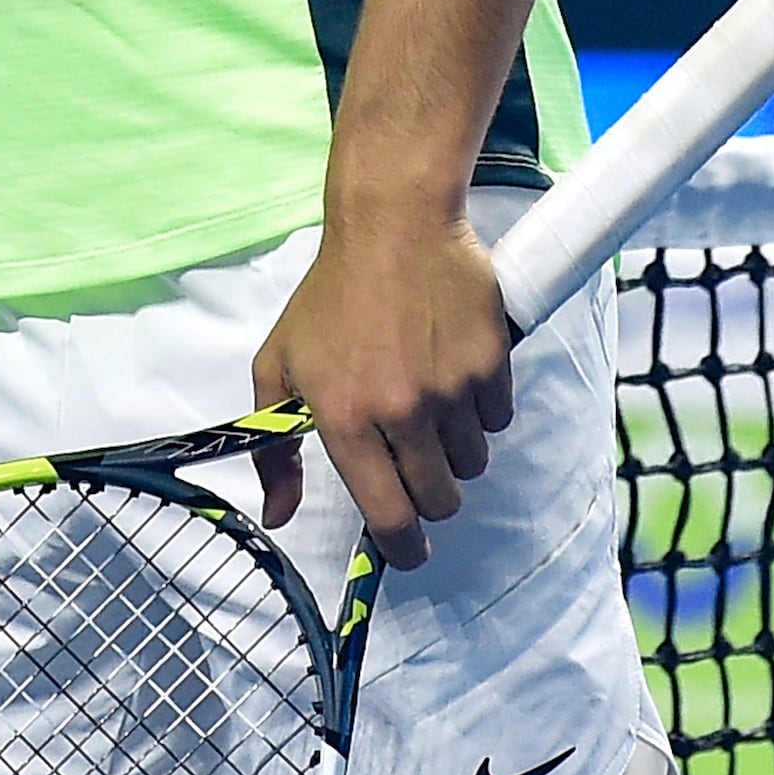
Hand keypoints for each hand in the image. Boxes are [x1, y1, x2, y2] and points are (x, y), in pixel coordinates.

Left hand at [245, 213, 512, 567]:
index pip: (389, 516)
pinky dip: (480, 409)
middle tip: (416, 463)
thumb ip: (276, 447)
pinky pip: (497, 420)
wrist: (392, 223)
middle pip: (440, 500)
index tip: (408, 550)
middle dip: (430, 494)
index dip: (404, 548)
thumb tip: (278, 515)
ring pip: (472, 463)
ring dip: (454, 449)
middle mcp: (400, 410)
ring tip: (429, 402)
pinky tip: (453, 372)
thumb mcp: (279, 365)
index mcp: (344, 417)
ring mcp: (451, 388)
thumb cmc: (330, 296)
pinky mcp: (491, 364)